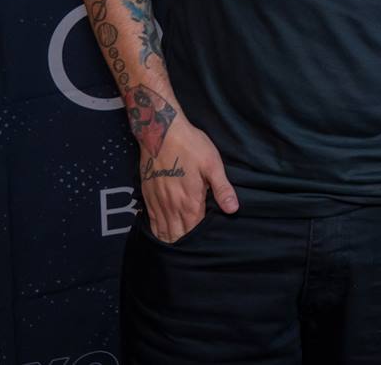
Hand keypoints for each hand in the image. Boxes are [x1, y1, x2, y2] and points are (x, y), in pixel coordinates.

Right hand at [138, 116, 238, 242]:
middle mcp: (171, 206)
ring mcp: (157, 202)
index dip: (200, 239)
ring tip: (178, 247)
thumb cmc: (191, 146)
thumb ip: (222, 189)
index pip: (194, 231)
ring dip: (170, 239)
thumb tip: (233, 210)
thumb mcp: (212, 164)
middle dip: (184, 243)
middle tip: (193, 249)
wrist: (161, 131)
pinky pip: (151, 221)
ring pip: (163, 231)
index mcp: (189, 201)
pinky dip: (157, 230)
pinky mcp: (147, 196)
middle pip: (177, 235)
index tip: (206, 244)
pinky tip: (162, 233)